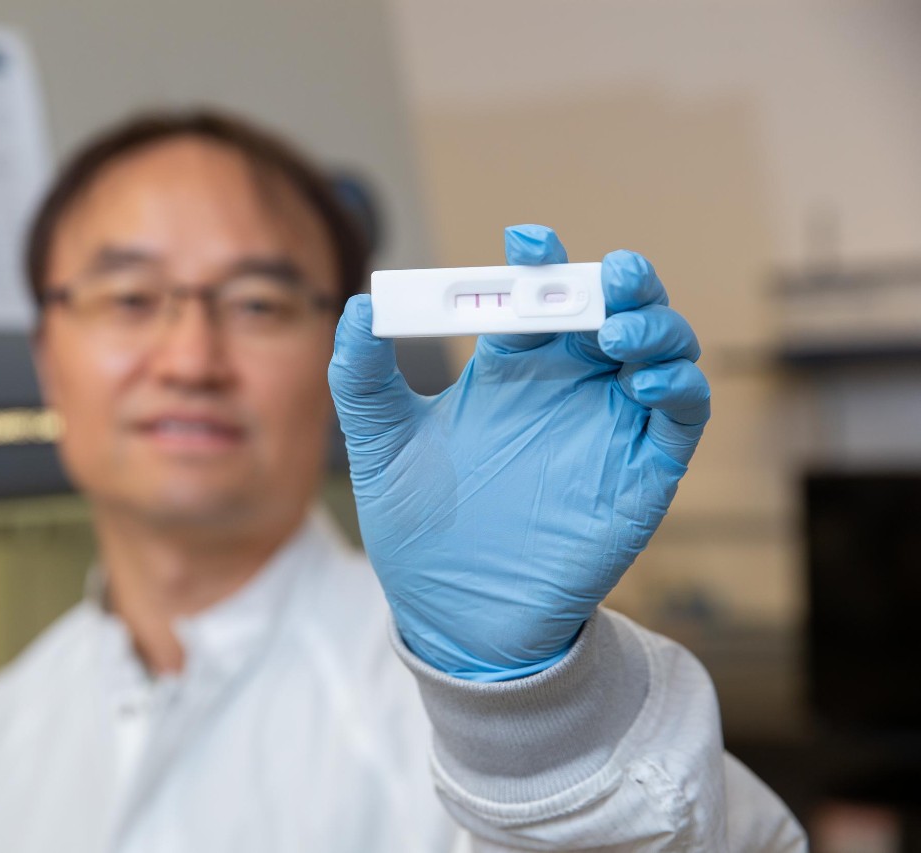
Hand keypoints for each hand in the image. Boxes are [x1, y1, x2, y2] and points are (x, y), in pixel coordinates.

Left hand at [328, 225, 709, 679]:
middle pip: (613, 309)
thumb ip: (364, 377)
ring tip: (618, 333)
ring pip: (661, 349)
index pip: (537, 296)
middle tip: (606, 274)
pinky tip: (647, 378)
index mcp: (511, 369)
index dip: (540, 260)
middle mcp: (566, 388)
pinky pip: (683, 414)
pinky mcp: (643, 472)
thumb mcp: (380, 444)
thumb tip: (357, 305)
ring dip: (655, 326)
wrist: (454, 613)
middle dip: (619, 280)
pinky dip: (679, 384)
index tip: (524, 240)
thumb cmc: (419, 527)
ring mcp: (609, 426)